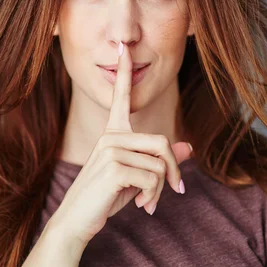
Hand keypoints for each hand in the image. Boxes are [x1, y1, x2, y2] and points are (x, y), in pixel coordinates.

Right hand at [48, 40, 192, 245]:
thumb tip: (189, 148)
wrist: (77, 220)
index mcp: (113, 133)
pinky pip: (152, 178)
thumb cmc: (106, 196)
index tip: (122, 46)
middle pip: (161, 142)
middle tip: (175, 190)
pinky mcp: (113, 167)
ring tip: (147, 202)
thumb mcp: (136, 177)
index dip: (123, 71)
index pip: (120, 96)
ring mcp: (110, 150)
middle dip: (172, 170)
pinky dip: (153, 196)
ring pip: (159, 164)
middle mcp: (111, 136)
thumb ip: (160, 160)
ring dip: (160, 189)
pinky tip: (139, 205)